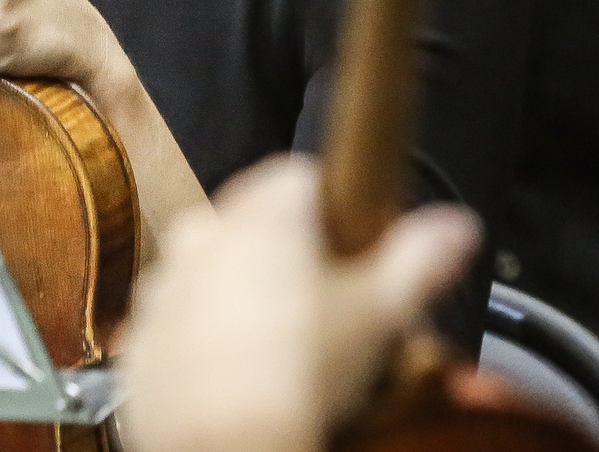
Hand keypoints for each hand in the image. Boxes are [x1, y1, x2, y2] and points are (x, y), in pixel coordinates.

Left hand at [120, 158, 479, 451]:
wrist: (225, 450)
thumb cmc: (299, 376)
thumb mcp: (380, 314)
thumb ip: (420, 259)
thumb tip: (458, 227)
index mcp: (263, 213)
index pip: (302, 175)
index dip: (335, 209)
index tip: (354, 247)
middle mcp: (204, 235)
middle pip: (255, 222)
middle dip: (288, 252)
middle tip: (326, 307)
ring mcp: (164, 287)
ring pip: (212, 271)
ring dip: (241, 293)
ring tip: (282, 348)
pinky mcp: (140, 340)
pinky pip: (179, 323)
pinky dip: (204, 339)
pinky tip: (240, 376)